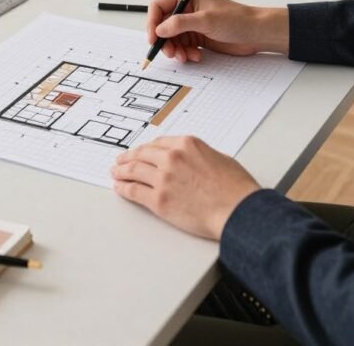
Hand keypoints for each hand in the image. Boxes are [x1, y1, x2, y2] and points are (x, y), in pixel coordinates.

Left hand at [112, 136, 259, 238]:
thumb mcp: (219, 158)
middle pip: (143, 155)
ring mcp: (164, 178)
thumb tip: (193, 161)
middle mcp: (172, 157)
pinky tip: (119, 188)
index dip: (146, 149)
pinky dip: (124, 189)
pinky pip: (134, 192)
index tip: (140, 152)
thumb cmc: (235, 188)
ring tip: (116, 173)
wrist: (237, 210)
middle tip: (121, 161)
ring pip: (134, 170)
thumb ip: (200, 156)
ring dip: (122, 171)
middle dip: (129, 157)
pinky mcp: (159, 200)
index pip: (158, 144)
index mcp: (187, 144)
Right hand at [147, 0, 288, 63]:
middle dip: (164, 41)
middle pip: (162, 26)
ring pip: (171, 39)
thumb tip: (160, 29)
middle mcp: (186, 9)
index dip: (152, 22)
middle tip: (171, 53)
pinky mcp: (197, 37)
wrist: (255, 33)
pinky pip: (182, 47)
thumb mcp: (206, 20)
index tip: (153, 39)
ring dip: (175, 50)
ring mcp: (191, 24)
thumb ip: (180, 23)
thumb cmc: (236, 19)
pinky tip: (196, 56)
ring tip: (186, 56)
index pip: (158, 7)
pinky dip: (185, 54)